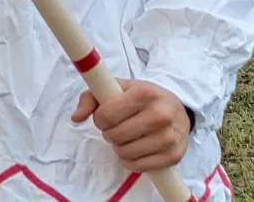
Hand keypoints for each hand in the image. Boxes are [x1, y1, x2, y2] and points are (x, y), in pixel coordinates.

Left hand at [71, 79, 190, 171]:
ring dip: (119, 147)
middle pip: (114, 136)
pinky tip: (136, 148)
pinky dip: (130, 160)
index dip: (99, 118)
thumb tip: (75, 118)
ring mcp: (169, 137)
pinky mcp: (173, 156)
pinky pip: (137, 166)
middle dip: (109, 132)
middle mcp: (160, 115)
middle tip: (118, 126)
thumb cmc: (142, 97)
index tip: (106, 116)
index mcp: (144, 93)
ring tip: (127, 136)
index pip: (106, 115)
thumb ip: (91, 98)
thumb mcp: (118, 88)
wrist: (178, 110)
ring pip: (124, 153)